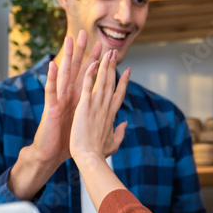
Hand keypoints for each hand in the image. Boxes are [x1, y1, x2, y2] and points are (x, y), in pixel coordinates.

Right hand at [33, 30, 100, 165]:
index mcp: (79, 100)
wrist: (51, 155)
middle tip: (85, 33)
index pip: (90, 77)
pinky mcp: (51, 108)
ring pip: (64, 74)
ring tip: (69, 40)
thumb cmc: (68, 143)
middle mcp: (69, 96)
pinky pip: (51, 91)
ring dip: (66, 57)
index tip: (106, 50)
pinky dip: (52, 78)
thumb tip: (114, 115)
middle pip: (77, 70)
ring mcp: (59, 100)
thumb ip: (99, 118)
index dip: (97, 63)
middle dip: (82, 52)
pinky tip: (52, 65)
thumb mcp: (87, 127)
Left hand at [69, 49, 129, 166]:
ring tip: (108, 53)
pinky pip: (87, 88)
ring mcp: (96, 107)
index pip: (119, 94)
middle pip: (112, 83)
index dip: (123, 82)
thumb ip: (120, 132)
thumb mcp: (113, 143)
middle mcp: (105, 108)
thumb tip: (125, 124)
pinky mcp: (85, 108)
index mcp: (111, 115)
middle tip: (115, 54)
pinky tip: (92, 63)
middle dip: (113, 67)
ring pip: (102, 82)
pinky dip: (90, 75)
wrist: (90, 159)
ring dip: (105, 66)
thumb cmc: (99, 154)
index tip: (128, 70)